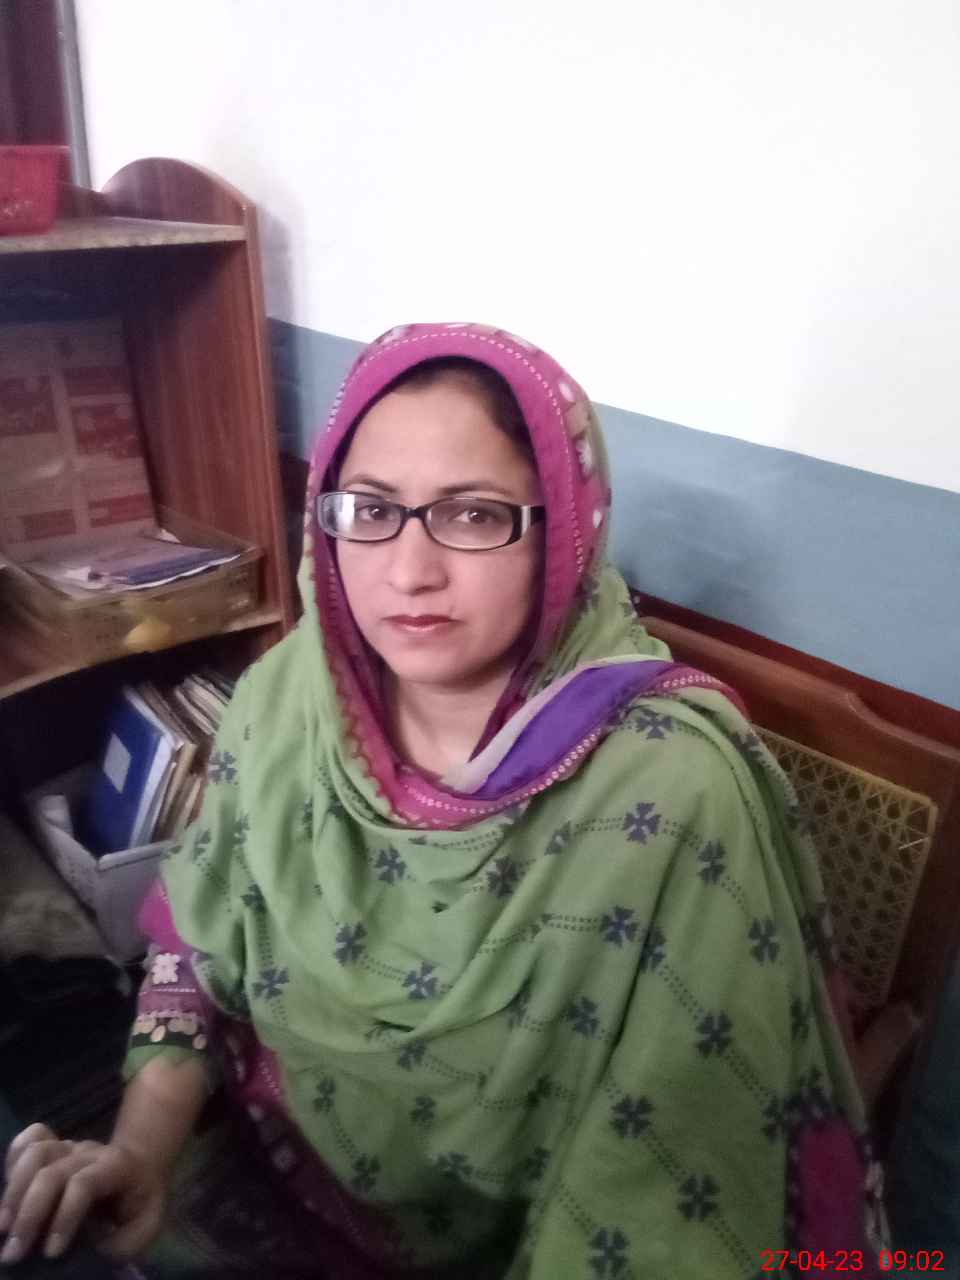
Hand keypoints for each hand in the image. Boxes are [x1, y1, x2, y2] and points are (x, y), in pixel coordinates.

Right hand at [0, 1122, 164, 1264]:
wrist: (141, 1165)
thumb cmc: (141, 1200)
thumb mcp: (147, 1225)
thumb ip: (123, 1241)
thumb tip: (89, 1250)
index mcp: (116, 1167)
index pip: (83, 1184)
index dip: (64, 1217)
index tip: (51, 1253)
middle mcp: (89, 1152)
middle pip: (52, 1173)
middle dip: (30, 1215)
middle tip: (14, 1252)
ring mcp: (70, 1146)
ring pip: (36, 1153)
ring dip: (14, 1192)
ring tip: (3, 1227)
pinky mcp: (55, 1147)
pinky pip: (29, 1139)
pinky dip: (13, 1160)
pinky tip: (7, 1193)